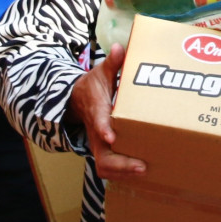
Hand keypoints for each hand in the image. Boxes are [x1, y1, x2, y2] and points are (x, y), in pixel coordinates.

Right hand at [70, 44, 144, 180]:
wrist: (76, 101)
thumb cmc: (93, 87)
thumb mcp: (100, 72)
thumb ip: (112, 63)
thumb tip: (120, 47)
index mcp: (96, 110)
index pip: (97, 121)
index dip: (103, 129)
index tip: (111, 136)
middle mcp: (96, 132)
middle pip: (102, 155)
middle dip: (120, 164)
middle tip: (141, 165)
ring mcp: (99, 145)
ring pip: (105, 166)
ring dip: (123, 172)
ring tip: (144, 171)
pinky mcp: (104, 152)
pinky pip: (110, 168)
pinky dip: (123, 174)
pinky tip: (142, 174)